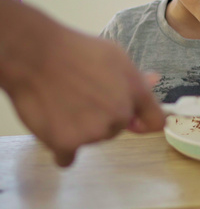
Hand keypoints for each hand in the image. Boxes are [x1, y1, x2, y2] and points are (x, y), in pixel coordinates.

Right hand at [0, 0, 164, 166]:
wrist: (35, 55)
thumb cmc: (76, 50)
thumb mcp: (115, 56)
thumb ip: (135, 77)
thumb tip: (154, 80)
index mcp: (135, 93)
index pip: (156, 122)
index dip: (144, 121)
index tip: (134, 120)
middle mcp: (120, 115)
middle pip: (119, 128)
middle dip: (105, 117)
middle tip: (83, 97)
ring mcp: (95, 131)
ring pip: (94, 139)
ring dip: (82, 129)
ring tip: (64, 103)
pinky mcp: (68, 143)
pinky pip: (68, 157)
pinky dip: (62, 147)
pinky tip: (55, 129)